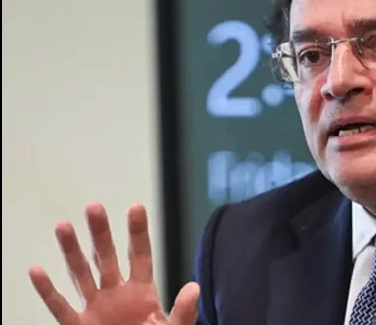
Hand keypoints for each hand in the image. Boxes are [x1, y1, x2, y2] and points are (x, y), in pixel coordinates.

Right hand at [29, 203, 198, 324]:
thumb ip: (184, 312)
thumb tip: (194, 287)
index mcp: (142, 292)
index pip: (140, 255)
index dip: (138, 232)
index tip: (136, 207)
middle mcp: (116, 294)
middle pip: (107, 258)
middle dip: (100, 233)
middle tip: (94, 207)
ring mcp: (96, 309)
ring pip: (81, 275)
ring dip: (72, 252)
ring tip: (64, 226)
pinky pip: (60, 307)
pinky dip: (48, 290)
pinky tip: (38, 270)